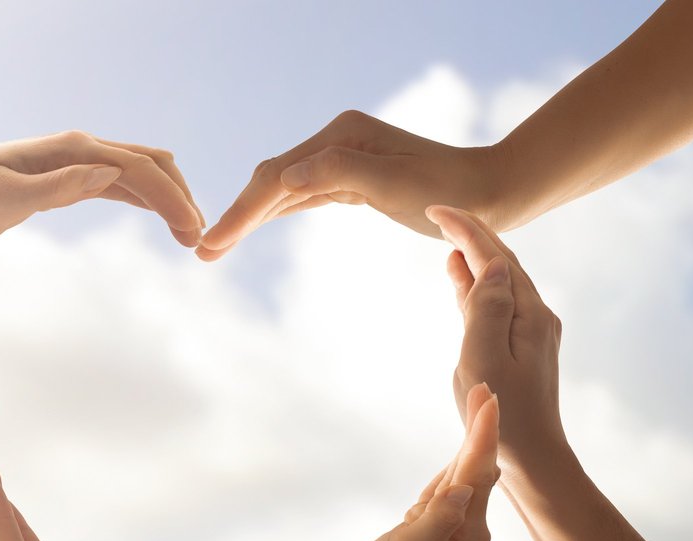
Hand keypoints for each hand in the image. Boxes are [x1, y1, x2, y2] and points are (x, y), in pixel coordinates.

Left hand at [0, 133, 204, 247]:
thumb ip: (57, 186)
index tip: (193, 230)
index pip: (136, 168)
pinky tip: (165, 222)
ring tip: (191, 238)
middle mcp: (78, 151)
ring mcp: (75, 165)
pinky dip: (147, 202)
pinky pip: (120, 188)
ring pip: (140, 175)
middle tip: (200, 240)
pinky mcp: (68, 181)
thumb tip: (111, 174)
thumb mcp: (4, 197)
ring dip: (168, 200)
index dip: (169, 197)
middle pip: (149, 164)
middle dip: (179, 197)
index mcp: (69, 150)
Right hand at [195, 110, 512, 260]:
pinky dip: (272, 215)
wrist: (490, 194)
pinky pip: (299, 198)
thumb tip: (281, 180)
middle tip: (202, 253)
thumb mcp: (394, 182)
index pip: (276, 178)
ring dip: (247, 219)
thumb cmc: (448, 191)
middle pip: (269, 181)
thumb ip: (338, 173)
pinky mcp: (348, 179)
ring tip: (214, 248)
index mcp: (339, 136)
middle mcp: (334, 141)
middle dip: (235, 217)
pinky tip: (251, 229)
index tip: (211, 245)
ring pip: (279, 191)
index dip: (241, 213)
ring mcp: (339, 158)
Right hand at [359, 385, 501, 540]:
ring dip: (469, 444)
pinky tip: (458, 461)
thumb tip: (463, 486)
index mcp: (467, 528)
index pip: (476, 469)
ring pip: (461, 478)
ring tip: (481, 410)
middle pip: (475, 468)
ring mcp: (454, 530)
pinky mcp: (436, 534)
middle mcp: (468, 526)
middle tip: (485, 389)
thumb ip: (438, 517)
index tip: (488, 398)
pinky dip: (450, 470)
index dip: (481, 431)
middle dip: (480, 428)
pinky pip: (445, 494)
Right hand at [427, 205, 571, 480]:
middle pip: (501, 261)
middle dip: (471, 233)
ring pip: (498, 280)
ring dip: (473, 255)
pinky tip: (459, 278)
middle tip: (439, 211)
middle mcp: (534, 316)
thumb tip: (491, 264)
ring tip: (448, 237)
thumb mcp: (485, 359)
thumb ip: (487, 308)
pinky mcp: (518, 347)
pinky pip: (494, 303)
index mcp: (528, 314)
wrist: (531, 458)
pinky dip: (474, 284)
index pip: (494, 257)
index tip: (436, 209)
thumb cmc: (502, 415)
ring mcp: (528, 331)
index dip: (465, 229)